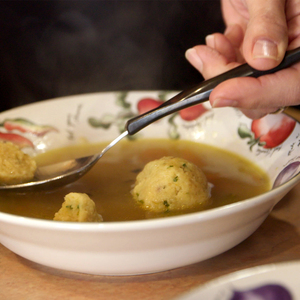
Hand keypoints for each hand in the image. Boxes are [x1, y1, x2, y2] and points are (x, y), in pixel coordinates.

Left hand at [186, 0, 299, 118]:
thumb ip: (268, 22)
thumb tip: (262, 59)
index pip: (290, 85)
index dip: (256, 94)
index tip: (222, 93)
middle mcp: (293, 53)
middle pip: (264, 93)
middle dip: (229, 82)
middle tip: (208, 61)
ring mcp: (271, 54)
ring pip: (243, 84)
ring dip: (218, 70)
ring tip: (206, 49)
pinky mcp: (252, 50)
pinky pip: (233, 69)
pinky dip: (217, 61)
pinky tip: (216, 42)